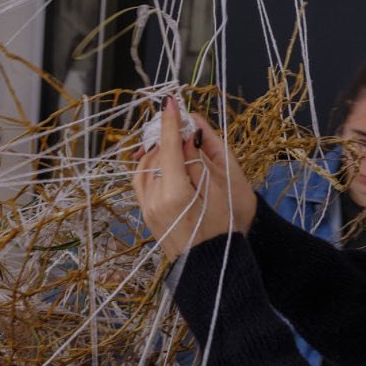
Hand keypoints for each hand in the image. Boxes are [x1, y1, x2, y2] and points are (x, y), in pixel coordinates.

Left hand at [133, 101, 256, 260]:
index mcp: (175, 193)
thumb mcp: (220, 190)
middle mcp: (155, 200)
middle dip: (166, 136)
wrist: (211, 263)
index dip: (170, 123)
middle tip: (179, 123)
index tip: (170, 102)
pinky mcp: (146, 214)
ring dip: (157, 151)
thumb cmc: (225, 226)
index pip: (169, 148)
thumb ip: (199, 161)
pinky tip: (162, 160)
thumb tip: (186, 136)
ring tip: (173, 141)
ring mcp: (147, 209)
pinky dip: (149, 167)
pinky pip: (141, 182)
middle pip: (154, 156)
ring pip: (144, 168)